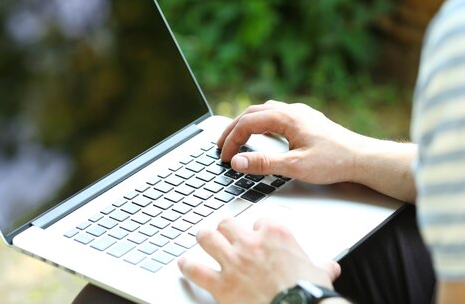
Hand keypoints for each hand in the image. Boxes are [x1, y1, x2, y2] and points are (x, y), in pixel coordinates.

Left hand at [178, 218, 340, 303]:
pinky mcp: (222, 284)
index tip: (257, 233)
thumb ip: (321, 266)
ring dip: (203, 238)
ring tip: (201, 238)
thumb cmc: (309, 293)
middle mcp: (251, 243)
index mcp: (276, 235)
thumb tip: (329, 267)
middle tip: (224, 233)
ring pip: (207, 238)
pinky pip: (196, 269)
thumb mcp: (319, 273)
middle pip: (227, 224)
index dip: (258, 227)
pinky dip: (188, 266)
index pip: (260, 220)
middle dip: (225, 228)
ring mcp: (234, 262)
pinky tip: (184, 264)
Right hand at [218, 100, 366, 184]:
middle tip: (221, 145)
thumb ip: (263, 164)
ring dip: (246, 123)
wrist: (363, 158)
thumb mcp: (295, 167)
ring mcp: (299, 113)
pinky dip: (260, 123)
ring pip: (263, 111)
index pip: (247, 124)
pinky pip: (275, 115)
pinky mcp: (306, 120)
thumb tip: (237, 161)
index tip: (225, 157)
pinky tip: (262, 133)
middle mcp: (291, 111)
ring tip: (236, 136)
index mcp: (286, 118)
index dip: (232, 140)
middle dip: (233, 129)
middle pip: (252, 113)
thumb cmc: (334, 162)